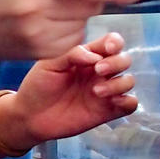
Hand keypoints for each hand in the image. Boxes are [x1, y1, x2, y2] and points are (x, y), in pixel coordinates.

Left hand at [0, 32, 138, 146]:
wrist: (30, 116)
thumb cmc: (38, 86)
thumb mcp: (49, 64)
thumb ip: (71, 54)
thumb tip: (94, 56)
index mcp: (87, 57)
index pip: (110, 43)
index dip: (114, 42)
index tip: (107, 48)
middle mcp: (99, 73)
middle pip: (124, 60)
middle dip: (116, 62)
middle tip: (98, 70)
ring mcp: (104, 92)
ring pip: (128, 81)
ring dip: (118, 84)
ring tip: (96, 92)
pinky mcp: (106, 112)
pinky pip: (130, 104)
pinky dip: (128, 102)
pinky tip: (112, 102)